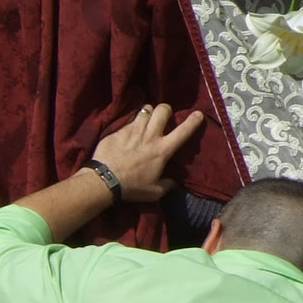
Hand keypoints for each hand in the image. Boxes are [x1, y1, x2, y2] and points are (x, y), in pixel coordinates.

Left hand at [90, 103, 205, 202]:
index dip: (193, 121)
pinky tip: (129, 130)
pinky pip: (129, 120)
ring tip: (146, 119)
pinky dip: (132, 122)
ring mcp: (133, 131)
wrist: (104, 181)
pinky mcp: (119, 131)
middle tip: (163, 116)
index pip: (183, 132)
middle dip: (166, 110)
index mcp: (162, 150)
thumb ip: (167, 185)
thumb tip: (174, 183)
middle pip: (163, 110)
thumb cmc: (131, 187)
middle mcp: (150, 136)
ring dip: (148, 113)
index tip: (198, 114)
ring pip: (145, 110)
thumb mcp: (154, 192)